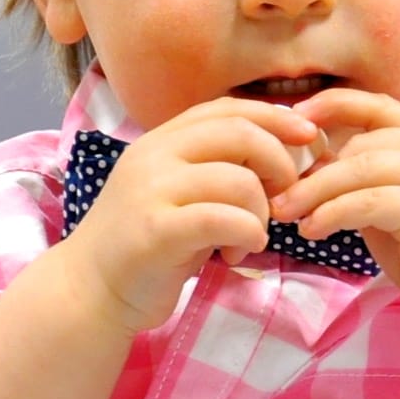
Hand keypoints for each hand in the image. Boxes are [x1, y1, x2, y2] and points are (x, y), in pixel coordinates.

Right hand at [68, 98, 317, 331]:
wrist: (90, 290)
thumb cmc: (147, 242)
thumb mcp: (179, 192)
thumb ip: (217, 167)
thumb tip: (284, 150)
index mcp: (162, 140)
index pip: (227, 108)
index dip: (276, 116)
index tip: (309, 136)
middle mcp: (155, 155)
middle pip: (240, 133)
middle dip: (280, 162)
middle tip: (285, 198)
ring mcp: (153, 190)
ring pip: (240, 180)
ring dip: (261, 213)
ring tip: (249, 238)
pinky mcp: (157, 230)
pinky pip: (225, 219)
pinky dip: (248, 234)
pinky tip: (235, 252)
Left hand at [273, 87, 399, 330]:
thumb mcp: (395, 207)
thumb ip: (365, 180)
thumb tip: (313, 161)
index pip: (380, 106)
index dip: (335, 104)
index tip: (295, 119)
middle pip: (363, 143)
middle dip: (315, 169)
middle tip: (281, 197)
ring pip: (362, 169)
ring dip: (315, 192)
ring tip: (287, 214)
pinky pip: (368, 200)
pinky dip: (333, 213)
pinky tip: (313, 230)